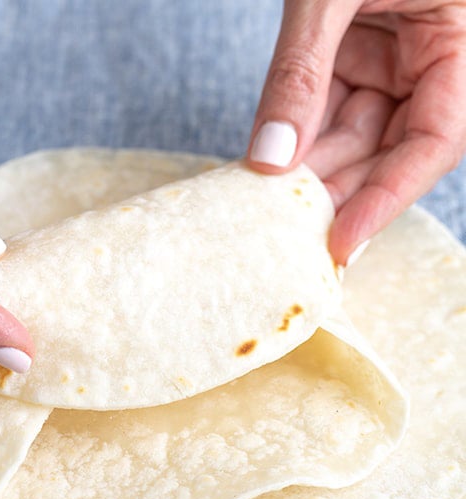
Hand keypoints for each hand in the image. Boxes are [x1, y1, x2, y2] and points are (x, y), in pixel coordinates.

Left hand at [247, 0, 465, 264]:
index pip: (433, 143)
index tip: (342, 242)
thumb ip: (300, 73)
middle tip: (292, 237)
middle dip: (339, 192)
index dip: (387, 197)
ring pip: (355, 137)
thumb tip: (269, 161)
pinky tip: (270, 169)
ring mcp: (394, 60)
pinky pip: (331, 111)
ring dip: (312, 174)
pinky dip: (300, 140)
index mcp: (463, 40)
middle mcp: (434, 58)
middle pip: (388, 150)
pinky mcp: (359, 55)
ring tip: (271, 213)